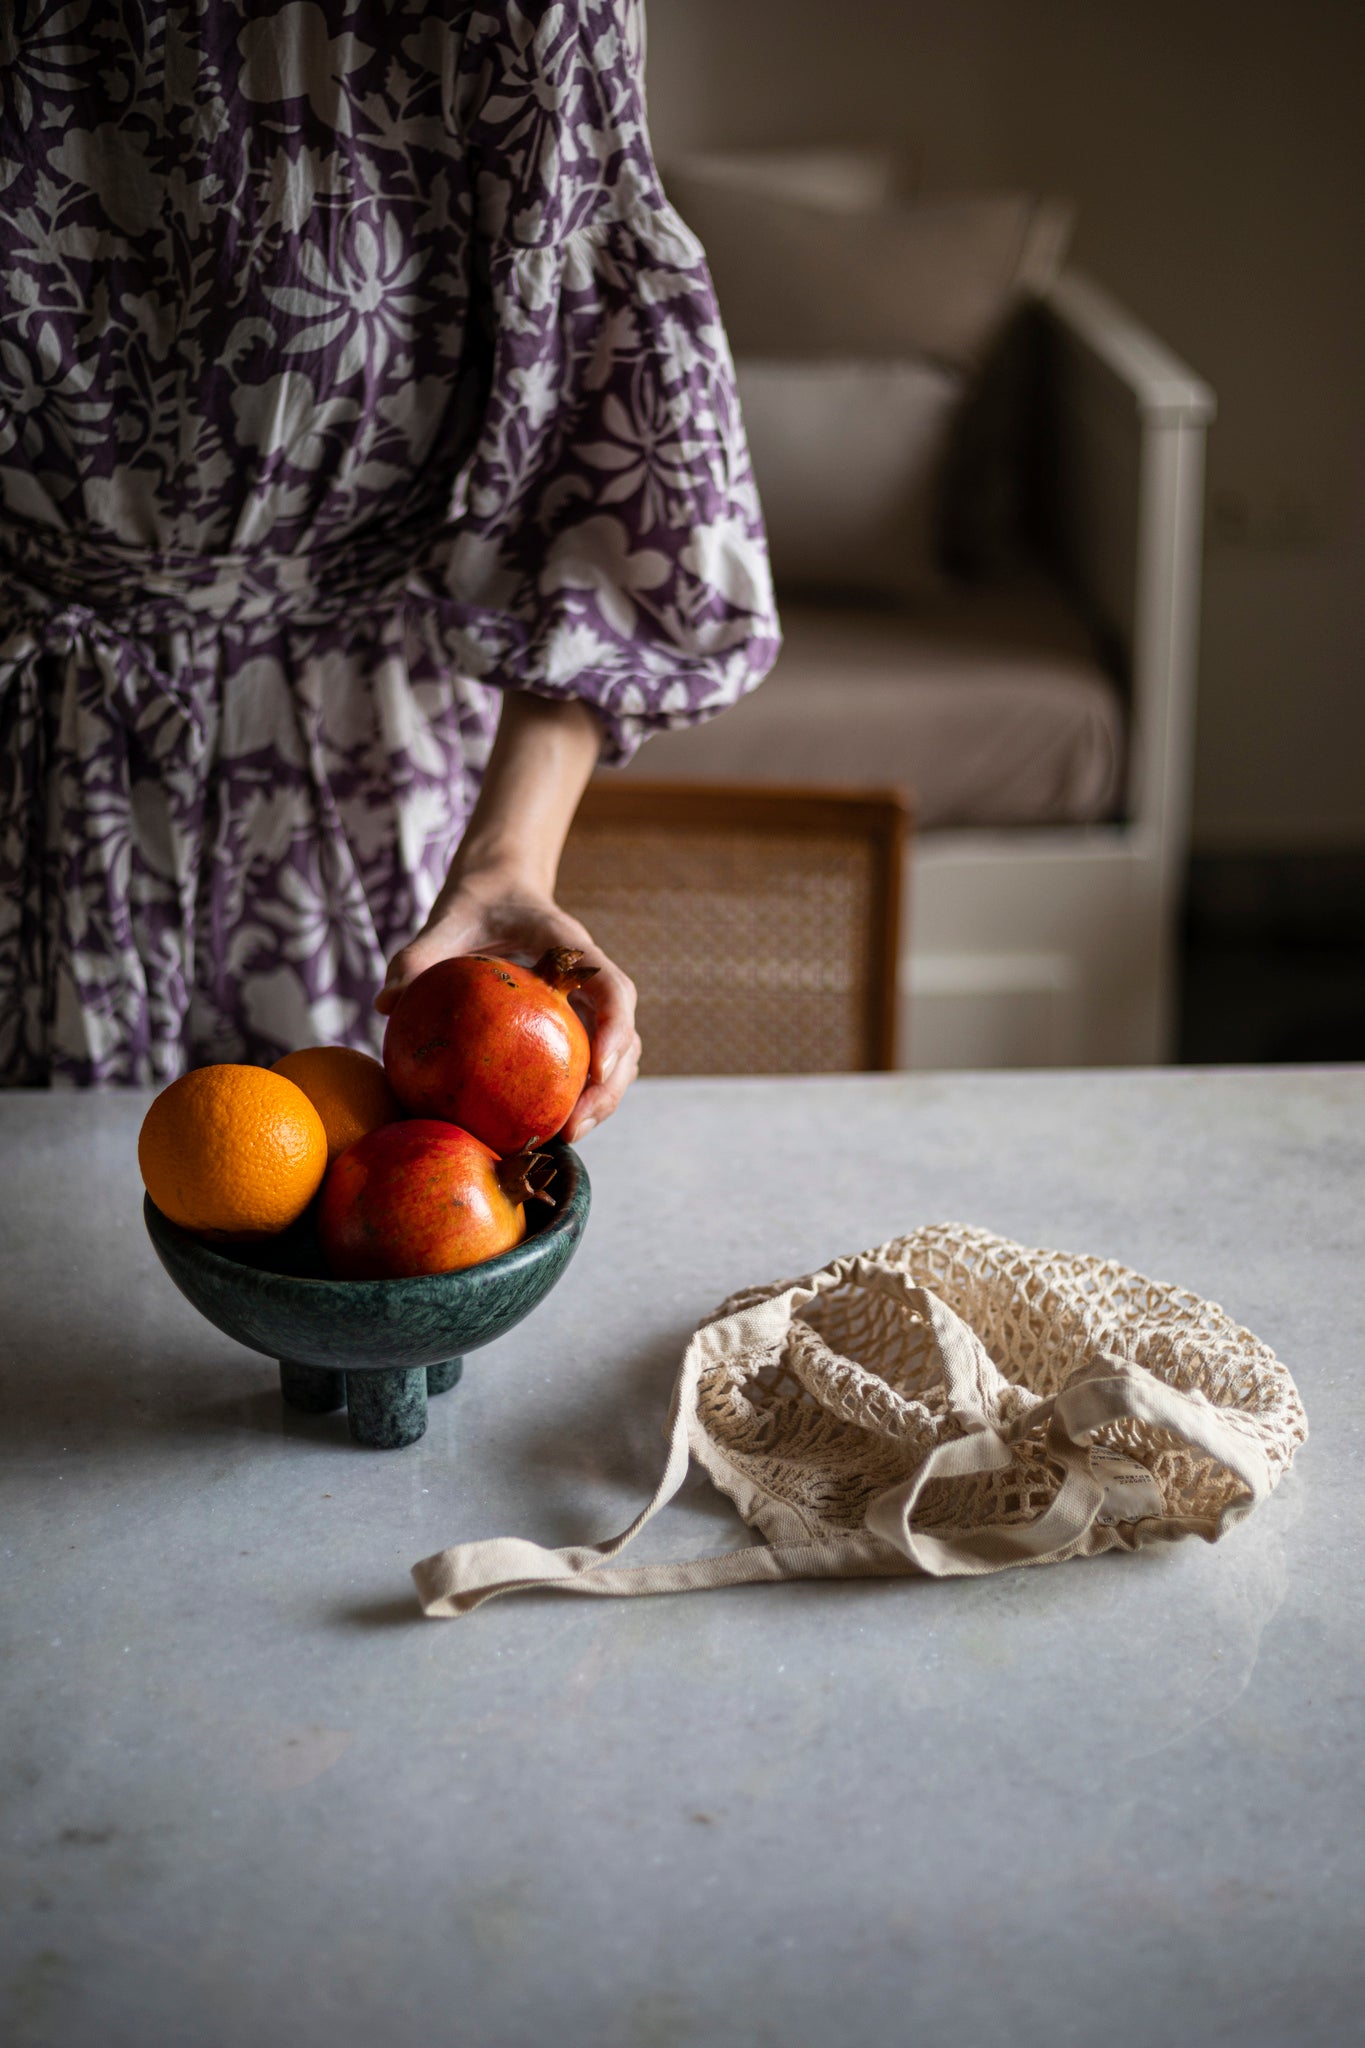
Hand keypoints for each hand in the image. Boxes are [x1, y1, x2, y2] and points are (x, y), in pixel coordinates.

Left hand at [374, 867, 639, 1142]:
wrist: (500, 889)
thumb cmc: (477, 902)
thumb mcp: (447, 920)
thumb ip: (418, 956)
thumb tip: (384, 1005)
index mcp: (571, 949)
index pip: (614, 989)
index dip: (615, 1031)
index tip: (598, 1071)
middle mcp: (590, 981)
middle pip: (626, 1038)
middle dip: (610, 1088)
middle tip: (573, 1129)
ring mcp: (587, 1005)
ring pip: (617, 1058)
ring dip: (600, 1101)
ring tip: (563, 1139)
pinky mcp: (573, 1024)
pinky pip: (585, 1062)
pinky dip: (575, 1095)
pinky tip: (543, 1125)